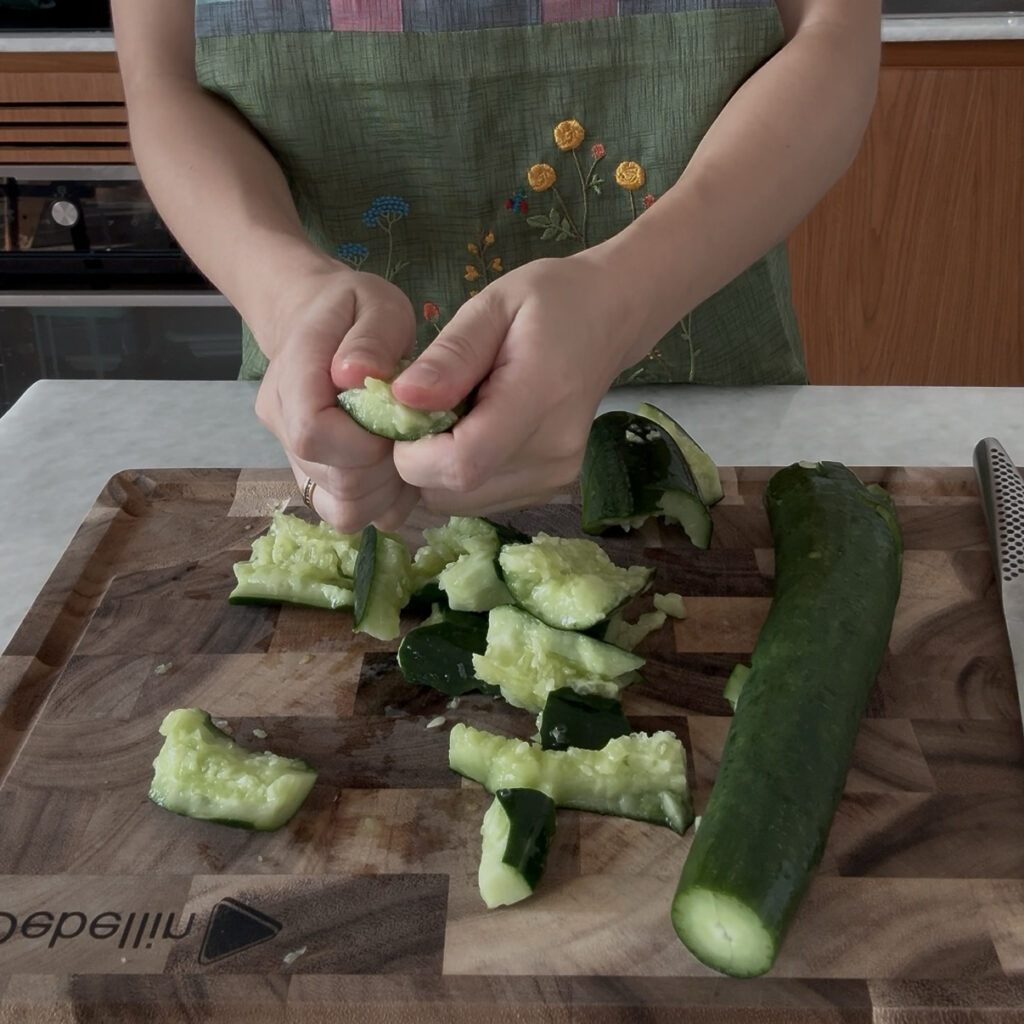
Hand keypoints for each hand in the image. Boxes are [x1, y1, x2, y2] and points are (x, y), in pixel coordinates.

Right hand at [253, 261, 420, 531]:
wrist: (322, 323)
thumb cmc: (356, 311)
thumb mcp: (376, 305)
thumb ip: (372, 338)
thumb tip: (357, 375)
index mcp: (292, 376)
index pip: (313, 433)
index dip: (365, 441)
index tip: (398, 422)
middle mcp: (282, 424)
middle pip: (335, 478)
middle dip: (387, 466)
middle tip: (410, 433)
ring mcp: (294, 458)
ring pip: (343, 508)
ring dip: (387, 489)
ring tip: (404, 450)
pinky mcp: (313, 480)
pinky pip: (347, 514)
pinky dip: (381, 501)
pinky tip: (395, 469)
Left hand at [390, 253, 642, 514]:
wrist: (609, 318)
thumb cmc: (549, 301)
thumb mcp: (492, 306)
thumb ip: (450, 356)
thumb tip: (401, 397)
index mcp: (539, 399)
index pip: (462, 463)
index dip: (413, 452)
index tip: (401, 413)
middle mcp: (552, 453)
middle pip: (454, 490)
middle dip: (418, 458)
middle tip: (424, 407)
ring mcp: (555, 477)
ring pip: (461, 502)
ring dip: (437, 468)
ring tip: (453, 415)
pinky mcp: (550, 487)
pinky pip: (480, 499)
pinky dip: (460, 473)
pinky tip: (473, 431)